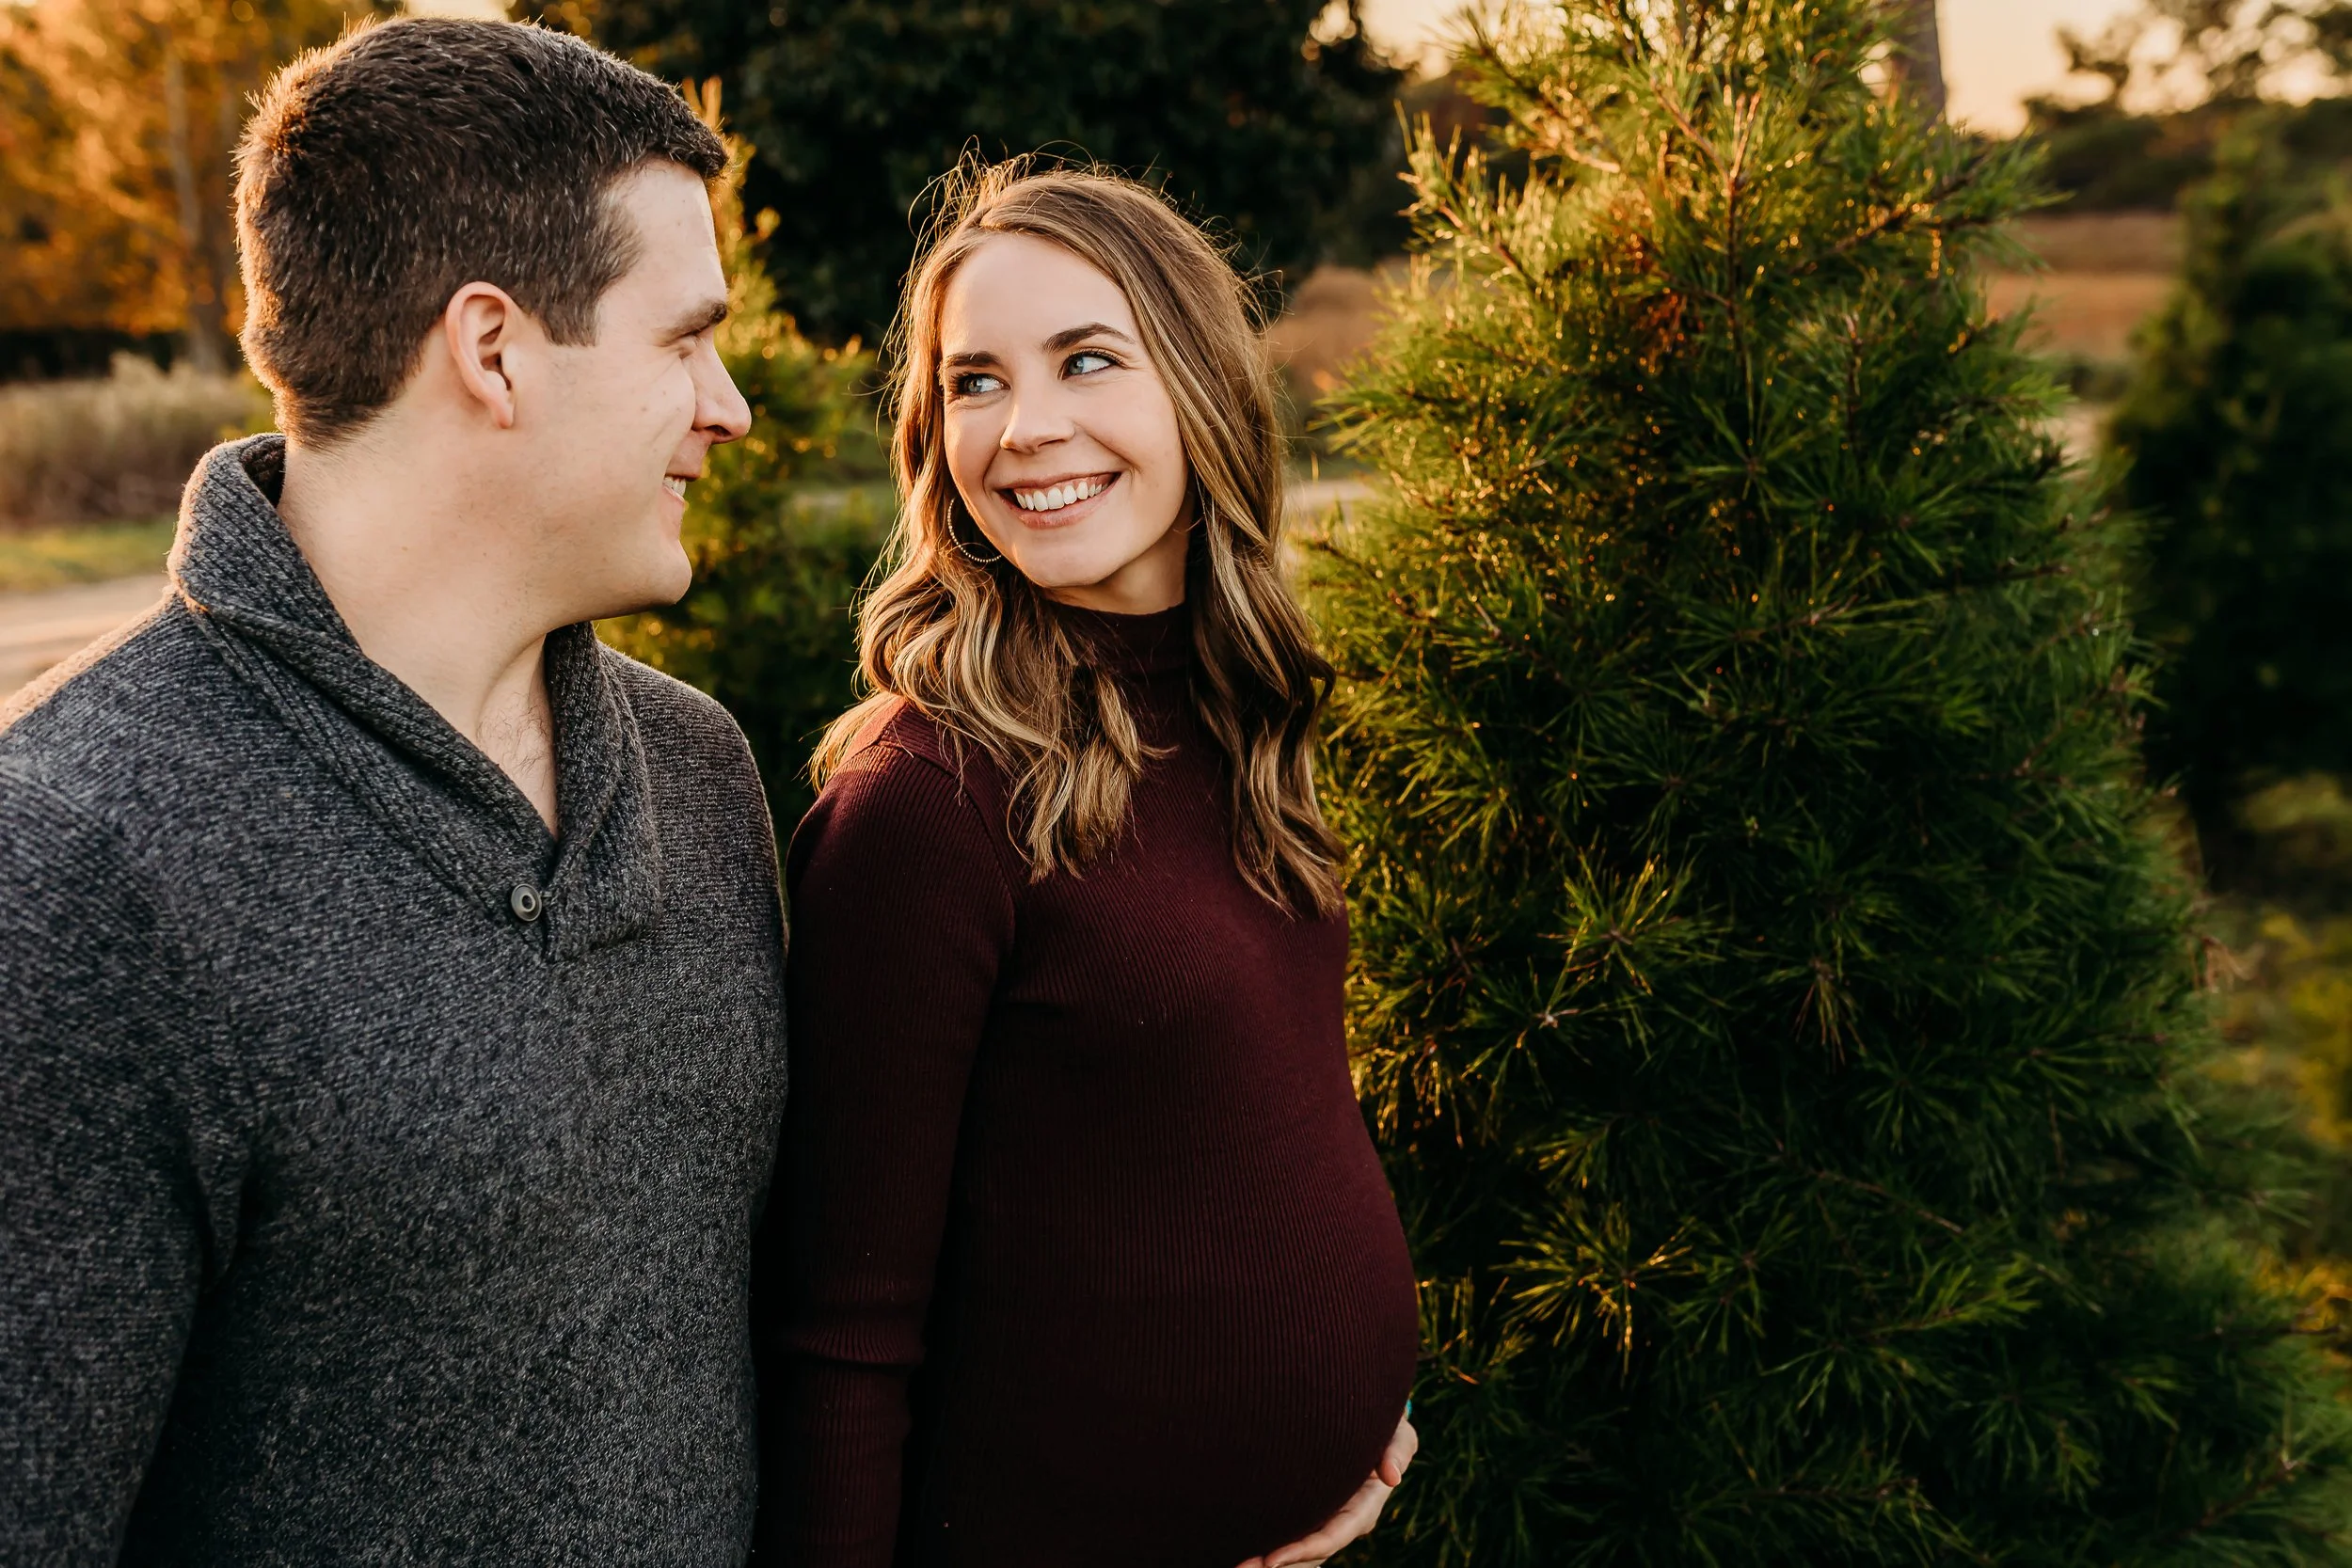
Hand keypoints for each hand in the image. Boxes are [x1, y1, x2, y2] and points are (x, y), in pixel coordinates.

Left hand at [1234, 1413, 1418, 1567]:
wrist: (1368, 1420)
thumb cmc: (1383, 1425)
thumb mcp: (1398, 1433)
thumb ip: (1397, 1449)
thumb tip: (1392, 1476)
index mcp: (1364, 1507)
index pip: (1332, 1536)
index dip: (1304, 1550)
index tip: (1272, 1560)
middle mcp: (1344, 1520)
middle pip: (1310, 1553)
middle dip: (1278, 1564)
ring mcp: (1326, 1519)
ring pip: (1298, 1552)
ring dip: (1268, 1562)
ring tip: (1236, 1566)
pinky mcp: (1311, 1512)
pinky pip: (1291, 1535)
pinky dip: (1270, 1546)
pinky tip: (1243, 1550)